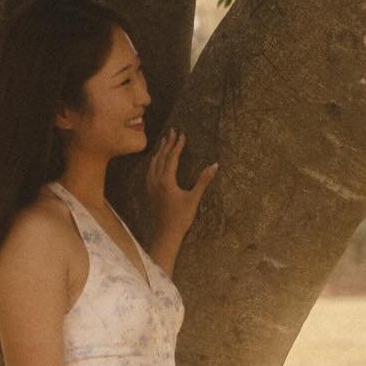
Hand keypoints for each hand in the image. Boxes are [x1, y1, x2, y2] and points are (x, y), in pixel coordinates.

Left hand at [145, 127, 217, 241]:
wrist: (166, 233)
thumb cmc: (181, 218)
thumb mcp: (194, 198)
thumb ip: (203, 180)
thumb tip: (215, 165)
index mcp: (167, 181)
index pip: (172, 158)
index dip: (178, 145)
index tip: (182, 134)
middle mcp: (156, 181)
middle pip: (161, 157)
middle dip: (168, 143)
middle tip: (172, 131)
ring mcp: (151, 186)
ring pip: (154, 163)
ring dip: (160, 151)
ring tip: (164, 142)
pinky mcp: (150, 191)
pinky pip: (150, 171)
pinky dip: (154, 162)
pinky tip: (155, 161)